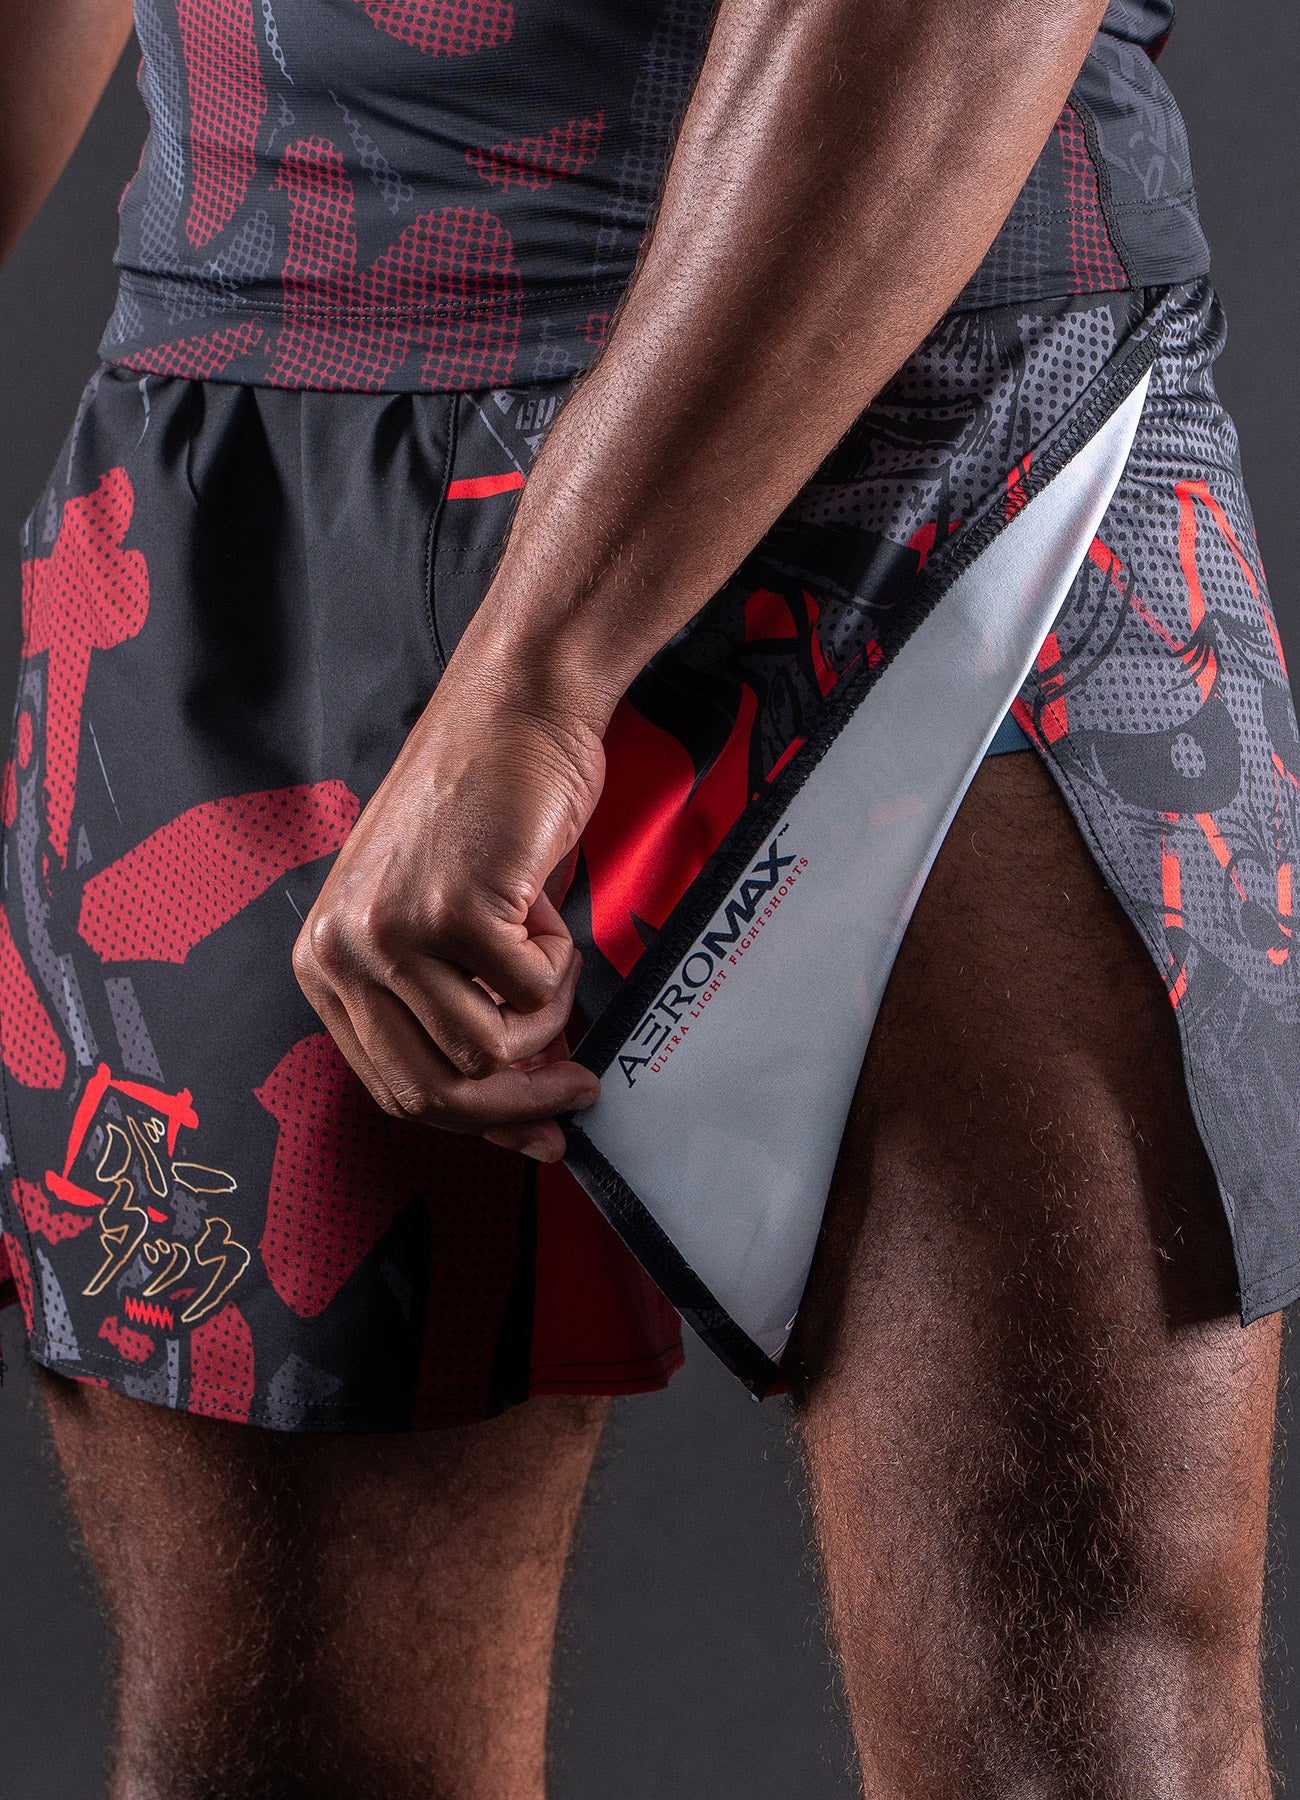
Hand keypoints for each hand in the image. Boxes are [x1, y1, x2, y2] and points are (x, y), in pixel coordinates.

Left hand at [293, 664, 605, 1160]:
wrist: (515, 710)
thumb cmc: (485, 810)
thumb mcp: (434, 922)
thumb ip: (447, 1008)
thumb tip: (516, 1111)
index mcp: (324, 961)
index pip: (393, 1087)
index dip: (473, 1125)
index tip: (534, 1134)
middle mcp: (342, 950)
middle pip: (434, 1091)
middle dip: (519, 1105)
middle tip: (578, 1093)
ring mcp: (393, 931)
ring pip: (489, 1052)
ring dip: (545, 1018)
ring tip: (551, 954)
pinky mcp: (454, 911)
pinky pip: (532, 995)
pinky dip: (560, 964)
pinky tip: (546, 908)